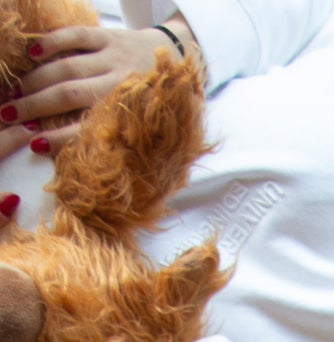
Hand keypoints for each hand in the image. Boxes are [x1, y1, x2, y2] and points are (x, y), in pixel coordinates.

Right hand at [0, 24, 194, 157]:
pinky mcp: (110, 36)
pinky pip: (77, 36)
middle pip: (69, 96)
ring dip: (36, 79)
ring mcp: (115, 58)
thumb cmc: (165, 107)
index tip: (33, 144)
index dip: (59, 137)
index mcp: (134, 116)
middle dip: (35, 106)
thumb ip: (134, 150)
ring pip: (68, 67)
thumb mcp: (158, 135)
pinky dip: (52, 42)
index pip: (89, 129)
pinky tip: (31, 53)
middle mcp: (123, 86)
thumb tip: (113, 180)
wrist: (183, 63)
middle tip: (8, 115)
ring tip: (13, 92)